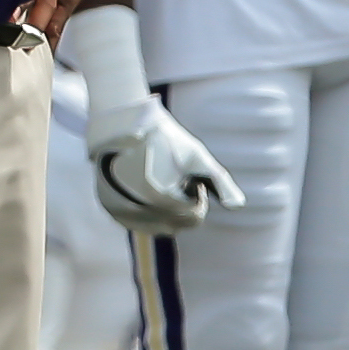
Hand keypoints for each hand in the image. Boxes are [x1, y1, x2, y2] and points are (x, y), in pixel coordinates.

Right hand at [85, 92, 244, 234]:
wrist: (123, 122)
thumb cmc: (164, 137)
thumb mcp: (197, 155)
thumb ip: (220, 181)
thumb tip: (237, 206)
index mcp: (159, 199)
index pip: (193, 216)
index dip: (198, 198)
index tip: (193, 180)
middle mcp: (137, 211)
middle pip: (176, 224)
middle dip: (184, 206)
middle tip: (178, 181)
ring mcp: (121, 212)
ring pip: (156, 227)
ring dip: (168, 213)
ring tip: (165, 185)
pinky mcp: (111, 209)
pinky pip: (137, 223)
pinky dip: (148, 214)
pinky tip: (151, 194)